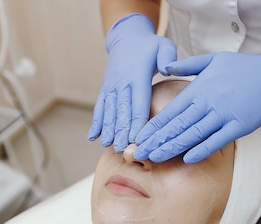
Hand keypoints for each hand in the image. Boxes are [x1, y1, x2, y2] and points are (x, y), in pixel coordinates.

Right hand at [87, 14, 176, 151]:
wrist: (126, 38)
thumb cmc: (149, 46)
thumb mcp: (162, 45)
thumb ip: (167, 56)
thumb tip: (168, 69)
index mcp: (137, 75)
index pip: (138, 101)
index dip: (137, 120)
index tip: (137, 136)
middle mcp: (122, 82)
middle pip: (122, 110)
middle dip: (121, 130)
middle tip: (122, 149)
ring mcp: (111, 87)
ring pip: (109, 111)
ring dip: (108, 129)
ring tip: (109, 145)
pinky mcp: (105, 90)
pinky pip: (100, 108)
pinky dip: (96, 123)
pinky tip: (92, 137)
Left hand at [133, 46, 260, 162]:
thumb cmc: (244, 68)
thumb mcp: (213, 60)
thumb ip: (187, 65)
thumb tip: (165, 67)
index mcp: (200, 88)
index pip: (171, 110)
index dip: (154, 125)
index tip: (139, 137)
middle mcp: (209, 102)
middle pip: (178, 125)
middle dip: (157, 141)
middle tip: (139, 153)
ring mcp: (225, 115)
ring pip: (194, 134)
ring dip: (173, 148)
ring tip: (155, 158)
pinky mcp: (240, 126)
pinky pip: (218, 140)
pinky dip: (202, 150)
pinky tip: (188, 159)